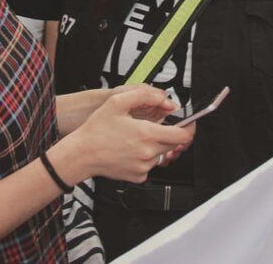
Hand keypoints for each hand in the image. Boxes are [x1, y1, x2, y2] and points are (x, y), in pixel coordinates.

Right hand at [57, 85, 193, 184]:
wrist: (82, 154)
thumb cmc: (97, 130)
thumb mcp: (118, 102)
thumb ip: (145, 96)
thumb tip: (165, 99)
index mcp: (146, 134)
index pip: (183, 135)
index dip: (190, 128)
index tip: (189, 124)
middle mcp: (148, 153)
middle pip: (173, 143)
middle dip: (168, 133)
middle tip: (153, 126)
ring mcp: (144, 167)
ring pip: (161, 154)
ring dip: (155, 145)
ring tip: (135, 138)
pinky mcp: (139, 176)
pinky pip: (150, 164)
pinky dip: (145, 156)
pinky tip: (130, 149)